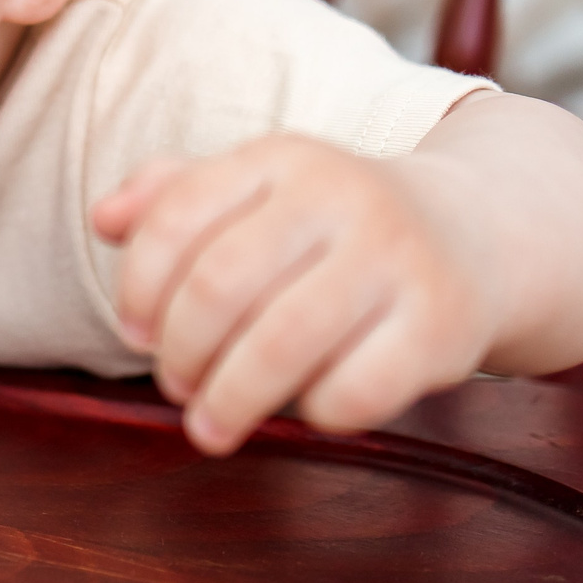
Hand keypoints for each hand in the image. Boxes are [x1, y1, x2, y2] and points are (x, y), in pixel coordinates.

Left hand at [89, 135, 501, 454]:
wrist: (478, 233)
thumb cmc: (335, 227)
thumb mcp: (260, 191)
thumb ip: (175, 198)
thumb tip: (104, 219)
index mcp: (282, 158)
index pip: (179, 215)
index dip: (138, 286)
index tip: (134, 332)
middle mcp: (341, 195)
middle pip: (220, 285)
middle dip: (180, 352)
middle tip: (177, 385)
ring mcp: (397, 258)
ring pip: (281, 344)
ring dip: (229, 400)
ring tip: (211, 424)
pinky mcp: (443, 326)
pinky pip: (355, 390)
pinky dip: (315, 413)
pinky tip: (307, 410)